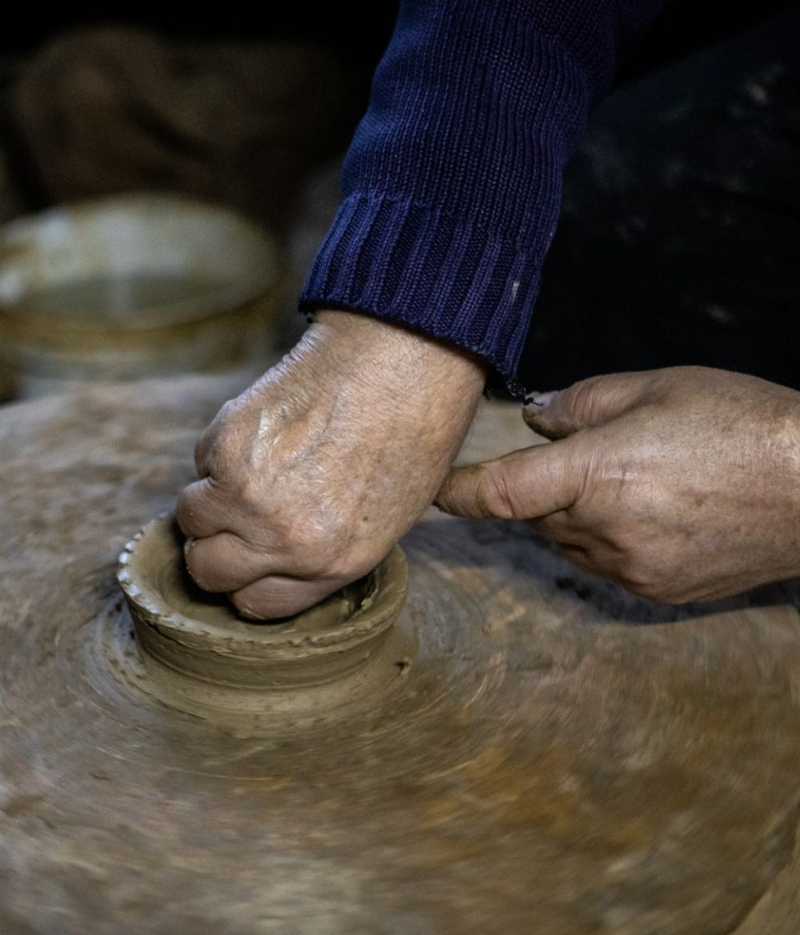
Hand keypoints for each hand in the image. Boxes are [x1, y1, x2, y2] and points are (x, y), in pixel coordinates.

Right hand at [176, 310, 485, 618]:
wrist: (403, 358)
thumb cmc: (411, 431)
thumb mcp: (389, 517)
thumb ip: (328, 550)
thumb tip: (280, 558)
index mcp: (334, 564)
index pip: (255, 605)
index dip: (248, 580)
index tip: (248, 558)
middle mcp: (286, 541)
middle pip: (208, 571)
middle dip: (215, 547)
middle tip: (235, 517)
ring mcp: (250, 494)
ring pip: (191, 515)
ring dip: (210, 496)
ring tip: (252, 467)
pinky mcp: (227, 444)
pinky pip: (200, 460)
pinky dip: (220, 448)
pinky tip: (265, 428)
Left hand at [435, 367, 799, 602]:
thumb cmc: (740, 422)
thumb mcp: (656, 387)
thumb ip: (580, 404)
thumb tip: (535, 422)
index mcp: (598, 473)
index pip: (498, 493)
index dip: (457, 494)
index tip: (435, 493)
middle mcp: (605, 531)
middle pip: (534, 517)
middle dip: (539, 491)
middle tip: (584, 460)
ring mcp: (632, 569)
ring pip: (567, 545)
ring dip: (572, 517)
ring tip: (631, 483)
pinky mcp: (657, 592)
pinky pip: (605, 567)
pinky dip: (606, 542)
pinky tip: (652, 514)